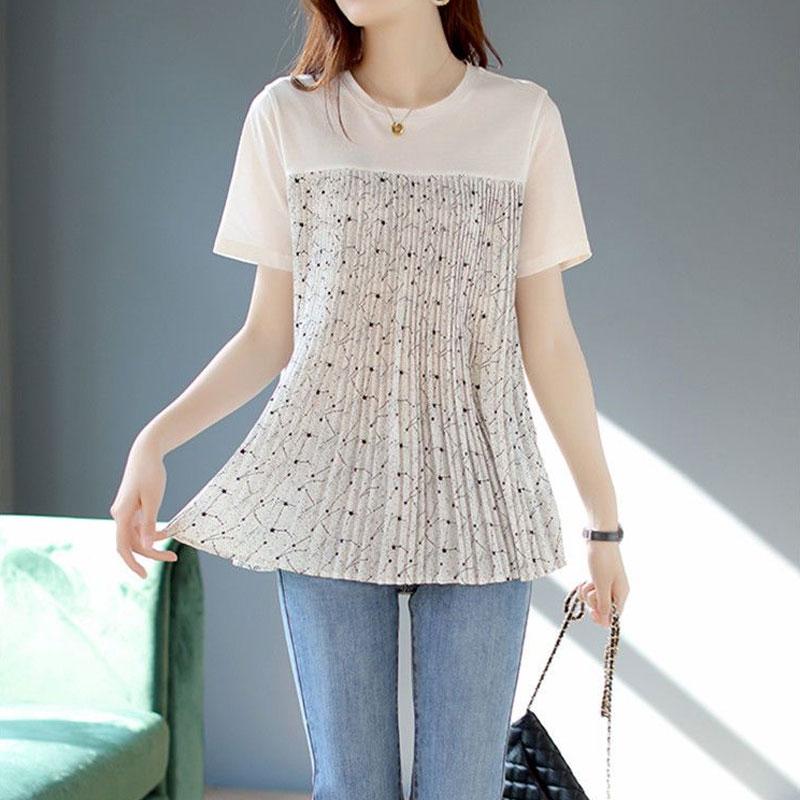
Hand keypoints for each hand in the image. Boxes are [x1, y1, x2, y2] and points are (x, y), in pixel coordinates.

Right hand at [109, 432, 177, 578]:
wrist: (145, 453)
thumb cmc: (150, 474)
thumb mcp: (153, 499)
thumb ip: (148, 523)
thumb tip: (147, 545)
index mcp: (121, 514)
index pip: (123, 547)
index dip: (132, 564)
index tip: (144, 576)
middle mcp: (119, 515)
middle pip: (132, 544)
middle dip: (151, 554)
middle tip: (173, 558)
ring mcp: (124, 512)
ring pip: (136, 536)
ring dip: (152, 544)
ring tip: (172, 551)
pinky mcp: (131, 508)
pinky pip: (139, 527)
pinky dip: (152, 532)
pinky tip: (167, 533)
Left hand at [578, 540, 628, 626]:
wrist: (598, 539)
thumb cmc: (602, 560)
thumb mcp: (602, 585)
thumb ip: (604, 604)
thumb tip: (606, 623)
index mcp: (621, 594)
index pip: (614, 616)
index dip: (602, 617)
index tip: (592, 613)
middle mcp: (615, 591)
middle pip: (602, 608)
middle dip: (592, 601)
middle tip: (592, 589)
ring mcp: (606, 585)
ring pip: (594, 599)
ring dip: (587, 593)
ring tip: (588, 581)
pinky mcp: (598, 579)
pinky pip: (589, 590)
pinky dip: (585, 587)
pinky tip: (585, 580)